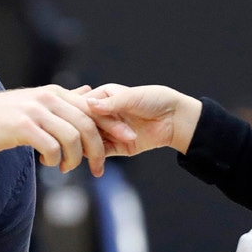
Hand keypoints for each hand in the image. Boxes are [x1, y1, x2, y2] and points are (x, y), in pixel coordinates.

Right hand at [0, 85, 134, 176]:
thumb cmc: (1, 117)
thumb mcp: (35, 102)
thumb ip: (63, 100)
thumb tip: (88, 93)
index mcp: (54, 93)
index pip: (93, 108)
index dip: (112, 125)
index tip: (127, 141)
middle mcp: (47, 98)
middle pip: (88, 123)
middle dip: (99, 149)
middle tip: (98, 168)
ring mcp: (35, 111)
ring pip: (72, 137)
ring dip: (74, 159)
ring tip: (66, 168)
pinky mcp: (23, 127)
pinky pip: (51, 146)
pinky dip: (55, 159)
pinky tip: (47, 163)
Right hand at [85, 84, 201, 156]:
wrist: (176, 119)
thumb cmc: (156, 100)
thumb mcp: (131, 97)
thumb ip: (110, 103)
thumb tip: (88, 104)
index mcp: (105, 96)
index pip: (83, 104)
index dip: (78, 111)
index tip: (75, 118)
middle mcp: (104, 113)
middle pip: (85, 123)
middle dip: (84, 130)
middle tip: (84, 135)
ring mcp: (110, 131)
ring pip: (90, 139)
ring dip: (88, 144)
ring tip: (87, 148)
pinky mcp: (117, 147)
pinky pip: (102, 152)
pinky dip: (97, 155)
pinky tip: (95, 156)